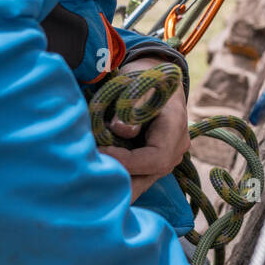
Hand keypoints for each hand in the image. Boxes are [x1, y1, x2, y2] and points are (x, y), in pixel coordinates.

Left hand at [98, 58, 189, 199]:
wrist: (157, 79)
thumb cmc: (145, 78)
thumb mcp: (138, 84)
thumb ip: (133, 106)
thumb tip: (121, 129)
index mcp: (175, 128)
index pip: (156, 158)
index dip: (128, 162)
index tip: (100, 152)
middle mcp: (175, 149)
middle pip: (148, 178)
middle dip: (119, 185)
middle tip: (90, 185)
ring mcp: (165, 158)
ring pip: (140, 182)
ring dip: (116, 184)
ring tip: (88, 184)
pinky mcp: (152, 162)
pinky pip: (136, 176)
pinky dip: (117, 179)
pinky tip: (96, 181)